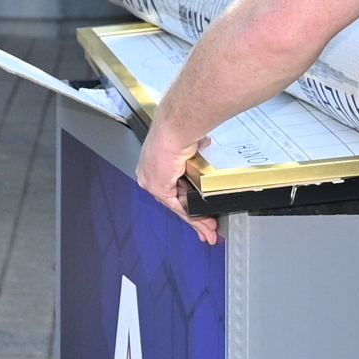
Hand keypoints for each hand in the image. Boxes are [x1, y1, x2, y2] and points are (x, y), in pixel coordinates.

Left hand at [135, 122, 218, 245]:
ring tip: (209, 230)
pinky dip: (192, 217)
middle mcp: (149, 174)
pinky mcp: (158, 187)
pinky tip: (203, 225)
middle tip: (207, 228)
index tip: (198, 209)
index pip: (172, 187)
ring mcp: (152, 181)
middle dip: (194, 217)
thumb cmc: (179, 129)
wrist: (175, 128)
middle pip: (175, 201)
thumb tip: (203, 142)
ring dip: (196, 221)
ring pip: (178, 207)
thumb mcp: (188, 143)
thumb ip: (194, 149)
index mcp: (154, 162)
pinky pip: (177, 207)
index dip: (187, 200)